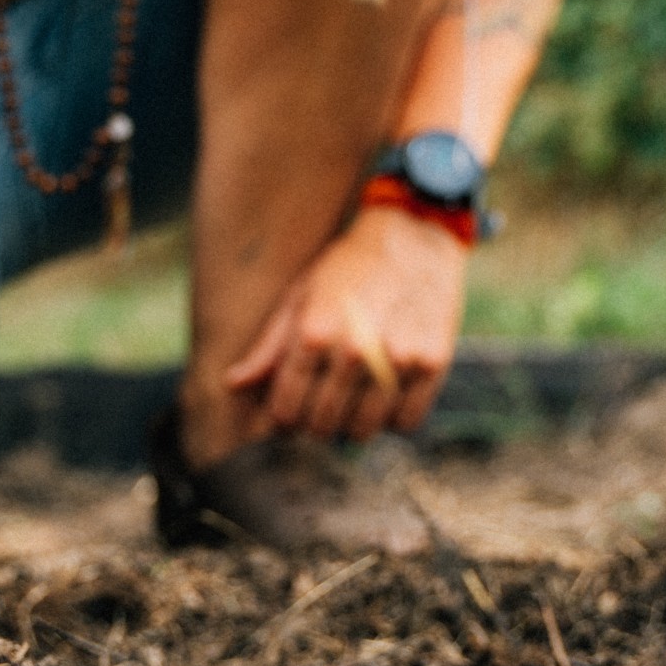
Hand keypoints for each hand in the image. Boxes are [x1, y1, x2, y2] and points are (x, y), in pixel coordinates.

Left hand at [225, 204, 466, 444]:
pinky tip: (385, 395)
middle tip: (321, 404)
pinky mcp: (433, 364)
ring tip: (353, 399)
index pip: (286, 410)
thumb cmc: (347, 266)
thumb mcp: (300, 296)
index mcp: (314, 332)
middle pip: (322, 425)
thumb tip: (232, 385)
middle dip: (315, 422)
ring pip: (363, 431)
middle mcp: (355, 350)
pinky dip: (392, 419)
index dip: (284, 415)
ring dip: (353, 424)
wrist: (413, 234)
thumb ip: (268, 347)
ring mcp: (398, 359)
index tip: (290, 408)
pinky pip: (406, 422)